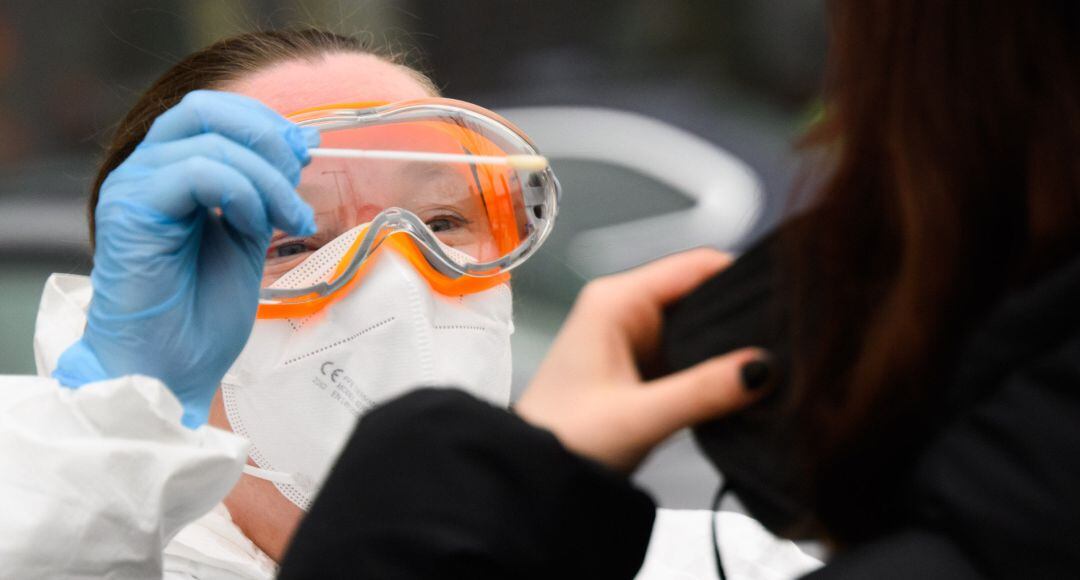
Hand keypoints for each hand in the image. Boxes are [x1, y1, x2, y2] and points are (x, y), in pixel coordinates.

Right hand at [54, 90, 318, 427]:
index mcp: (170, 172)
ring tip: (288, 219)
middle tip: (298, 178)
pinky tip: (254, 226)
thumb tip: (299, 145)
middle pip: (204, 108)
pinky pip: (193, 171)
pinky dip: (239, 190)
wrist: (170, 369)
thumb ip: (263, 190)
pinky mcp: (129, 211)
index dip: (264, 122)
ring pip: (208, 139)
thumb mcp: (248, 236)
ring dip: (265, 176)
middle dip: (265, 136)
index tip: (305, 154)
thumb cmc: (201, 315)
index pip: (213, 111)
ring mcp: (133, 188)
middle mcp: (145, 172)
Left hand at [515, 249, 771, 471]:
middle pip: (701, 293)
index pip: (695, 265)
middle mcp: (623, 310)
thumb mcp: (641, 416)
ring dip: (727, 346)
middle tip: (784, 344)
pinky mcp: (639, 367)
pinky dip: (712, 367)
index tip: (783, 300)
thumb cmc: (561, 439)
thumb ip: (705, 391)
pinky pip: (688, 354)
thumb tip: (762, 368)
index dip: (741, 276)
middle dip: (740, 317)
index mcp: (616, 301)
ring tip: (767, 368)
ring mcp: (632, 338)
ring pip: (698, 326)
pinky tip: (736, 385)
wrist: (532, 475)